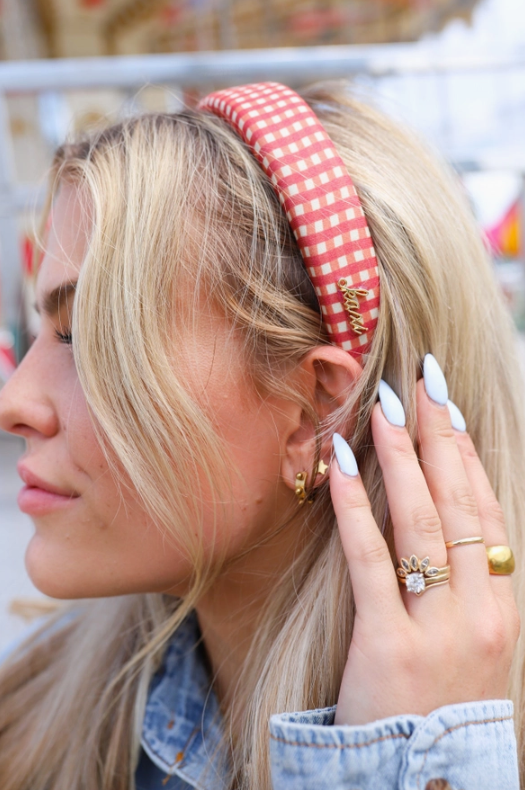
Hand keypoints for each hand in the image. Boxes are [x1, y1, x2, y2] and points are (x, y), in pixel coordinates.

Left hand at [330, 357, 519, 725]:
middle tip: (421, 382)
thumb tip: (442, 524)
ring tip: (384, 407)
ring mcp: (440, 630)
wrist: (429, 789)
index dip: (468, 454)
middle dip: (440, 437)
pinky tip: (344, 466)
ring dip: (402, 457)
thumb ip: (463, 588)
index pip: (489, 512)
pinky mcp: (390, 648)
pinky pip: (373, 563)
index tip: (447, 407)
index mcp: (502, 607)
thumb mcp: (470, 646)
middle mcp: (481, 612)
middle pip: (461, 504)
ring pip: (423, 523)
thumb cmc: (444, 712)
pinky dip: (357, 510)